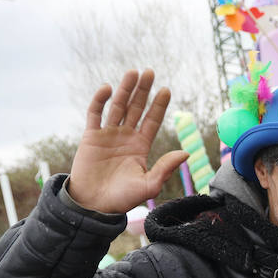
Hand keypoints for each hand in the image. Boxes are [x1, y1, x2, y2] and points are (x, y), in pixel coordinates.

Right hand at [65, 69, 190, 213]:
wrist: (93, 206)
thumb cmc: (122, 199)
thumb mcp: (148, 185)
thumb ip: (165, 168)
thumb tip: (186, 153)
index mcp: (140, 147)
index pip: (152, 121)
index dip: (159, 105)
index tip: (166, 90)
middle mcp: (125, 137)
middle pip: (136, 108)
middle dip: (143, 91)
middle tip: (150, 72)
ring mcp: (108, 135)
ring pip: (118, 107)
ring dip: (125, 89)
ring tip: (133, 72)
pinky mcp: (91, 137)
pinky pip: (95, 114)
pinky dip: (100, 101)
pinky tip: (107, 88)